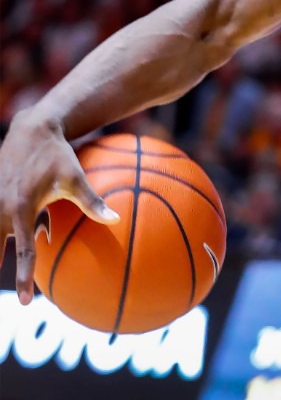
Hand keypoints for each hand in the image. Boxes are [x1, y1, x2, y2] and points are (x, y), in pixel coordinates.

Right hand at [0, 111, 119, 304]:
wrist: (30, 132)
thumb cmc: (57, 156)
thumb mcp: (75, 178)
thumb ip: (92, 201)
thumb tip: (115, 220)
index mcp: (21, 210)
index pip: (25, 252)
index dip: (25, 278)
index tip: (27, 303)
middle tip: (9, 302)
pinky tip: (9, 244)